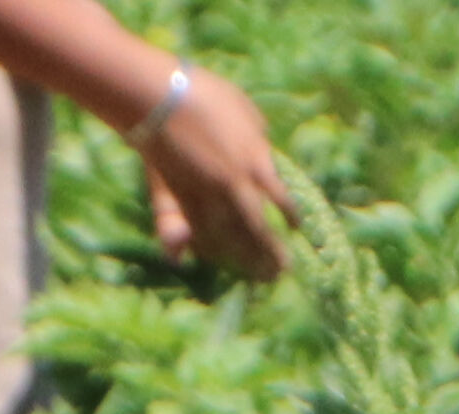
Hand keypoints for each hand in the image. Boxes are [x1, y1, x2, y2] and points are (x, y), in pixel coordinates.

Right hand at [133, 58, 289, 279]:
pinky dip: (207, 248)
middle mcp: (236, 183)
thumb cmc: (203, 93)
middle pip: (259, 228)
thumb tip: (265, 148)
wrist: (160, 97)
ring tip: (256, 274)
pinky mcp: (180, 198)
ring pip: (230, 237)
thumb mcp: (243, 108)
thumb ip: (258, 135)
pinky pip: (198, 231)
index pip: (281, 198)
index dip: (291, 218)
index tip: (298, 232)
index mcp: (255, 158)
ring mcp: (207, 194)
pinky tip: (214, 257)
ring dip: (245, 259)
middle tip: (281, 272)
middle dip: (271, 252)